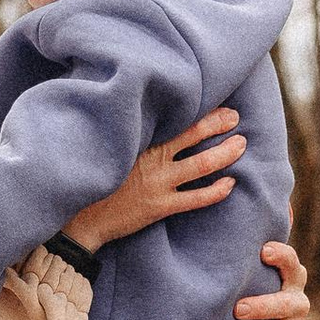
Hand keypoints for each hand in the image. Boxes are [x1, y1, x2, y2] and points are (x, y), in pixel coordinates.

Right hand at [63, 109, 246, 251]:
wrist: (78, 215)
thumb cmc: (92, 175)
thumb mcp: (107, 145)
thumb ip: (127, 131)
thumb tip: (138, 112)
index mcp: (140, 140)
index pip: (175, 119)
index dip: (199, 110)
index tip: (216, 104)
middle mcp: (152, 159)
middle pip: (194, 136)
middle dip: (218, 124)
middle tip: (236, 117)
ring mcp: (158, 183)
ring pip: (201, 165)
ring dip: (224, 154)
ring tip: (241, 145)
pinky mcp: (160, 206)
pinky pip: (196, 198)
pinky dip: (216, 191)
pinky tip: (230, 183)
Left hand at [230, 237, 308, 319]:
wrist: (249, 310)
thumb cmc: (241, 278)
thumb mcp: (241, 265)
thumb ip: (236, 247)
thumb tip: (217, 208)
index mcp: (290, 273)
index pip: (291, 262)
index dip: (281, 256)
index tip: (262, 251)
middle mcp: (297, 297)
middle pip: (287, 302)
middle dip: (263, 306)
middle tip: (237, 309)